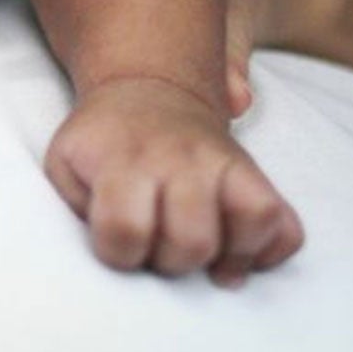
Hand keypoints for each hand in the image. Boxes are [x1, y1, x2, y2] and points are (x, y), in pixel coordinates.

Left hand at [44, 79, 302, 287]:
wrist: (146, 88)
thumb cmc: (101, 143)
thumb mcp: (67, 162)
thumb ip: (74, 202)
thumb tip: (123, 232)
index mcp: (124, 161)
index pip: (125, 229)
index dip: (118, 252)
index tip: (116, 243)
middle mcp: (180, 159)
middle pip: (192, 241)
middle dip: (171, 262)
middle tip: (157, 245)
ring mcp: (223, 163)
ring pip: (252, 223)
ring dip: (226, 257)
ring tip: (201, 254)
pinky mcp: (254, 172)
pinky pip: (286, 225)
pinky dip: (269, 250)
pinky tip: (237, 251)